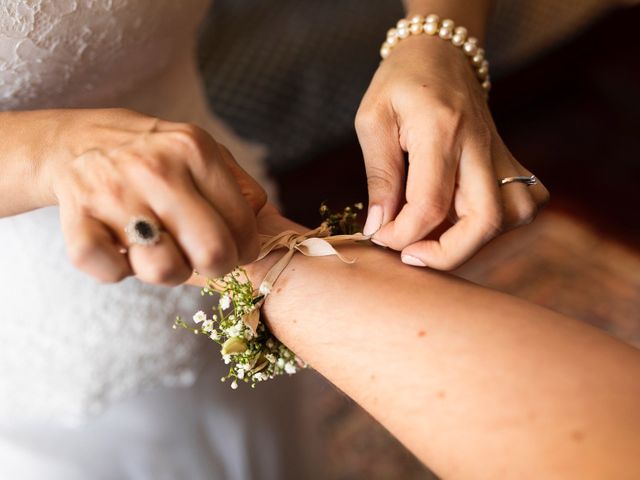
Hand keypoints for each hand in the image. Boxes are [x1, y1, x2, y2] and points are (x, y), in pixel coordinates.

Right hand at [36, 108, 265, 284]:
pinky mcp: (77, 220)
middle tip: (202, 257)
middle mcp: (156, 169)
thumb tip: (260, 221)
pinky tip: (121, 249)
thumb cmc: (153, 154)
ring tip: (161, 248)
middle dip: (215, 266)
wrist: (76, 142)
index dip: (245, 248)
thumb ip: (237, 183)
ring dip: (168, 270)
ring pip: (165, 269)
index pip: (243, 225)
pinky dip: (118, 271)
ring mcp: (114, 194)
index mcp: (193, 149)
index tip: (233, 248)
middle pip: (213, 252)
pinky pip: (111, 272)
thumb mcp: (199, 148)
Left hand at [355, 37, 548, 269]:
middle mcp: (479, 145)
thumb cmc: (399, 84)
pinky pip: (524, 203)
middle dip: (446, 255)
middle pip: (485, 220)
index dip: (403, 235)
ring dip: (473, 240)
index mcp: (440, 130)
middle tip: (411, 255)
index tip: (381, 237)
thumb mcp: (373, 120)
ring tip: (435, 234)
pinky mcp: (509, 159)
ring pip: (513, 216)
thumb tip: (380, 226)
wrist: (441, 54)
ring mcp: (500, 152)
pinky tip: (463, 218)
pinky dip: (498, 224)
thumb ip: (379, 175)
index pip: (430, 204)